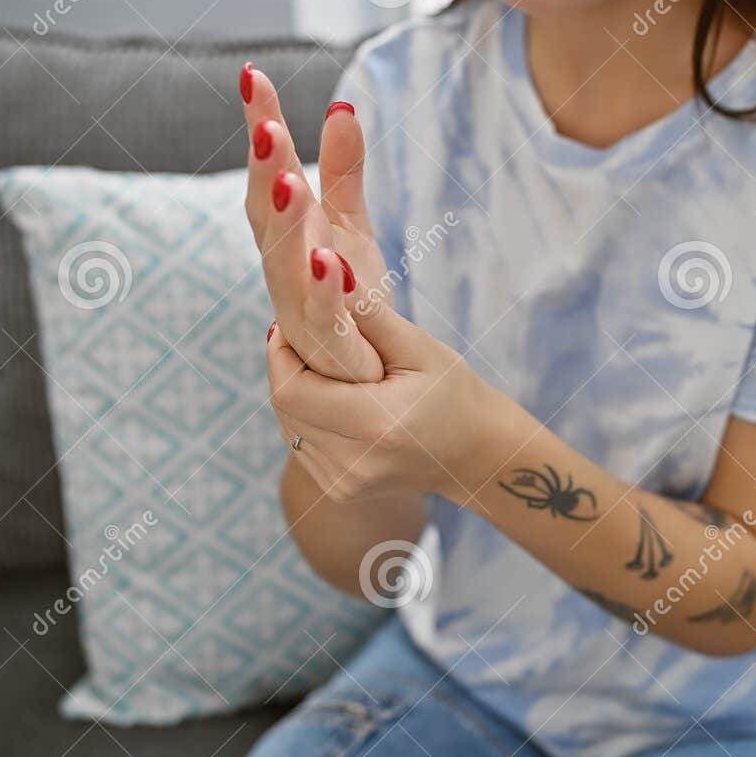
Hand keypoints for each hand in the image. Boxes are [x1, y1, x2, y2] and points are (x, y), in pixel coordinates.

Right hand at [241, 63, 388, 382]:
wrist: (382, 409)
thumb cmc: (359, 320)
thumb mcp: (354, 238)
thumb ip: (345, 176)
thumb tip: (341, 105)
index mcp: (293, 250)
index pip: (271, 183)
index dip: (262, 132)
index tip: (253, 74)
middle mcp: (289, 288)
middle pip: (269, 225)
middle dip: (266, 173)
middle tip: (264, 122)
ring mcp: (306, 329)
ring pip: (289, 276)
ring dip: (287, 228)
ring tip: (288, 181)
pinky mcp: (337, 367)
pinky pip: (328, 328)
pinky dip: (325, 295)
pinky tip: (329, 262)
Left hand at [265, 297, 515, 503]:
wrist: (475, 455)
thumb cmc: (455, 393)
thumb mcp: (420, 347)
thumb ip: (368, 313)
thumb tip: (326, 266)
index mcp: (376, 424)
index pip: (290, 388)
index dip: (279, 353)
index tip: (290, 325)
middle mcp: (354, 462)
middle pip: (284, 406)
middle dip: (286, 367)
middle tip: (302, 338)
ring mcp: (345, 483)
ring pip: (288, 426)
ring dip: (295, 391)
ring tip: (319, 366)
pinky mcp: (340, 490)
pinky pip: (301, 445)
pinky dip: (307, 416)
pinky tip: (330, 397)